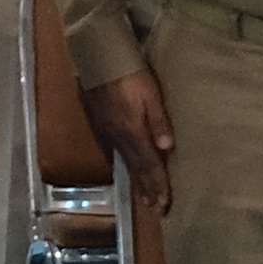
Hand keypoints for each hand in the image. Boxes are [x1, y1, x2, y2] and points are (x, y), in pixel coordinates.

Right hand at [88, 67, 175, 206]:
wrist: (95, 54)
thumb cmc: (127, 70)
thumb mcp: (149, 91)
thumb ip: (158, 119)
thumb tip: (167, 148)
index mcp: (131, 131)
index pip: (148, 164)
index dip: (157, 184)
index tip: (164, 204)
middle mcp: (117, 136)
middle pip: (135, 167)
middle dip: (147, 188)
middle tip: (156, 209)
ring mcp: (106, 130)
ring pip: (125, 161)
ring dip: (136, 180)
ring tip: (144, 197)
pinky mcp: (99, 122)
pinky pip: (115, 151)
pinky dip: (125, 164)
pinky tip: (127, 167)